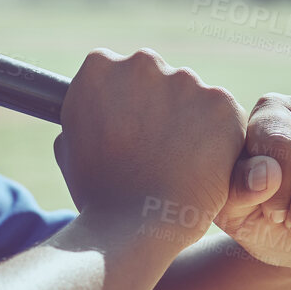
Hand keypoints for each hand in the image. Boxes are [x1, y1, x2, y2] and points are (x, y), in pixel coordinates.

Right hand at [55, 48, 243, 248]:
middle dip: (159, 106)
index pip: (118, 71)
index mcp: (99, 68)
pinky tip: (201, 167)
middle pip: (159, 78)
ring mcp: (185, 81)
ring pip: (193, 96)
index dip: (124, 102)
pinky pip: (223, 116)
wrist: (134, 226)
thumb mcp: (68, 144)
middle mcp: (142, 63)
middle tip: (156, 149)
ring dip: (191, 121)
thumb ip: (85, 112)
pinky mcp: (221, 103)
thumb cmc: (97, 193)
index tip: (127, 129)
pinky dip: (218, 138)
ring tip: (179, 163)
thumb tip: (94, 107)